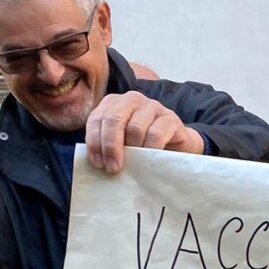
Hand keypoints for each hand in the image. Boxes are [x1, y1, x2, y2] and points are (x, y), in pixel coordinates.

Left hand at [84, 91, 203, 173]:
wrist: (174, 149)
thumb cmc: (141, 147)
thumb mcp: (120, 144)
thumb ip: (106, 146)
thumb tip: (97, 162)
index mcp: (113, 104)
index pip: (96, 119)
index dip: (94, 142)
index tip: (98, 164)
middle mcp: (131, 100)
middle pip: (114, 119)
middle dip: (110, 146)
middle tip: (113, 168)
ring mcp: (152, 106)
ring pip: (135, 127)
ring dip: (132, 150)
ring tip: (134, 165)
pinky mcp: (170, 118)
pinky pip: (156, 134)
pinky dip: (150, 149)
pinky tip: (149, 159)